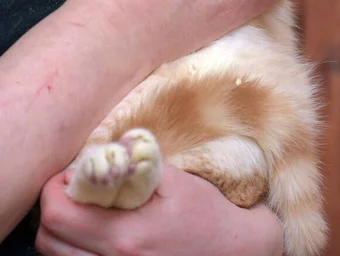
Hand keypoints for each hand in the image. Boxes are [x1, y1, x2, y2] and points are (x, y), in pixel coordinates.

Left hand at [36, 166, 282, 255]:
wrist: (234, 253)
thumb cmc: (206, 215)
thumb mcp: (173, 179)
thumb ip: (134, 163)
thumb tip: (103, 151)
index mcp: (124, 236)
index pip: (57, 215)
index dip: (55, 190)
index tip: (71, 176)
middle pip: (48, 242)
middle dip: (55, 211)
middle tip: (76, 193)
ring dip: (62, 233)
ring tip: (85, 214)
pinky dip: (74, 252)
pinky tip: (93, 237)